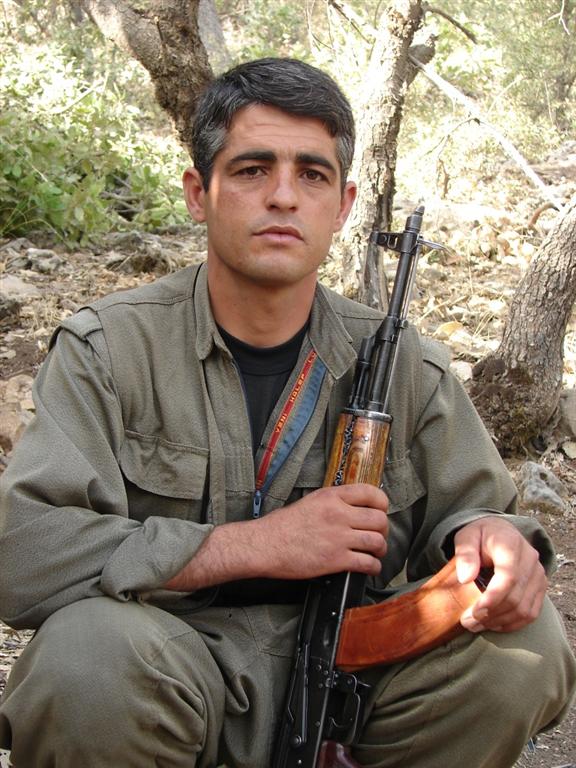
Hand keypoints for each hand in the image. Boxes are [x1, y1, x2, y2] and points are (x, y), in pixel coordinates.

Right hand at [257, 483, 388, 578]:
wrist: (265, 545)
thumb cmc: (283, 525)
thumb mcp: (310, 502)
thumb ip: (334, 502)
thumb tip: (354, 508)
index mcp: (332, 497)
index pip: (372, 493)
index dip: (382, 504)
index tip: (380, 512)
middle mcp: (338, 514)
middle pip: (380, 519)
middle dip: (383, 530)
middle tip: (378, 535)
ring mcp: (338, 537)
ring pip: (377, 541)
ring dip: (380, 549)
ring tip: (375, 553)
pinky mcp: (335, 560)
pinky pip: (367, 563)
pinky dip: (373, 567)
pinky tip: (369, 567)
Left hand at [454, 516, 547, 633]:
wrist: (501, 531)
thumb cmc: (481, 536)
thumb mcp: (466, 537)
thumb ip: (465, 554)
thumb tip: (465, 578)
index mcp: (511, 544)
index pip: (508, 577)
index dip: (493, 598)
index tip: (474, 611)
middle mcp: (530, 560)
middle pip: (516, 597)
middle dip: (491, 614)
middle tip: (467, 621)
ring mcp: (538, 575)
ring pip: (524, 609)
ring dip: (499, 622)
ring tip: (476, 624)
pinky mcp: (541, 587)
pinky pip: (531, 613)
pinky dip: (512, 623)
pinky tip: (493, 625)